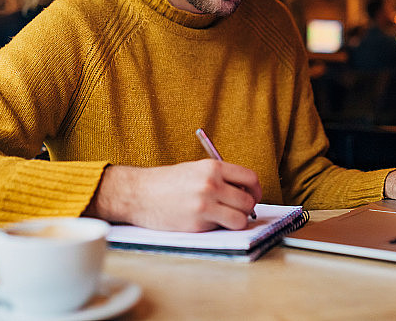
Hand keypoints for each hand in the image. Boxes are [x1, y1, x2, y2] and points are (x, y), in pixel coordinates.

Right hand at [83, 159, 261, 231]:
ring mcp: (205, 204)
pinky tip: (207, 221)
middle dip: (247, 208)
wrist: (139, 194)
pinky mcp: (197, 223)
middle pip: (248, 201)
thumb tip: (246, 192)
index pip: (251, 178)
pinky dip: (220, 227)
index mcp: (213, 167)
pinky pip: (222, 228)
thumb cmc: (167, 182)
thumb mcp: (196, 169)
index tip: (253, 196)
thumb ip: (221, 177)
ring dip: (237, 220)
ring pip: (241, 218)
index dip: (256, 190)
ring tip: (225, 218)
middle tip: (238, 210)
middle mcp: (212, 184)